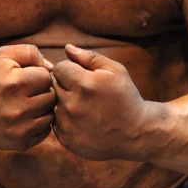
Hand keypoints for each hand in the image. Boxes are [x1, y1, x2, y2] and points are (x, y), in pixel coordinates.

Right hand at [0, 45, 55, 149]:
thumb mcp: (3, 56)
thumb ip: (30, 52)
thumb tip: (51, 67)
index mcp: (13, 84)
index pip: (46, 76)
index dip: (38, 74)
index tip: (27, 77)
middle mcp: (16, 108)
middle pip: (51, 96)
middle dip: (42, 91)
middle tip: (28, 91)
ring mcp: (19, 129)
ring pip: (51, 114)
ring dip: (43, 107)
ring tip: (28, 103)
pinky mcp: (21, 142)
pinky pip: (45, 130)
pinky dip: (39, 123)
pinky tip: (26, 116)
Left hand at [52, 44, 148, 159]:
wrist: (135, 133)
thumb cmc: (125, 97)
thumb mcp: (115, 71)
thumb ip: (89, 57)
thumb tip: (67, 48)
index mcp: (84, 84)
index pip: (59, 68)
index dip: (70, 69)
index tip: (82, 75)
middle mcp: (72, 105)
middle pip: (53, 85)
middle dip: (65, 84)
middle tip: (83, 91)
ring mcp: (68, 124)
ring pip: (52, 104)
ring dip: (63, 101)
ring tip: (83, 105)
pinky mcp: (65, 139)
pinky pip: (55, 122)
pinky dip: (64, 118)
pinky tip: (82, 119)